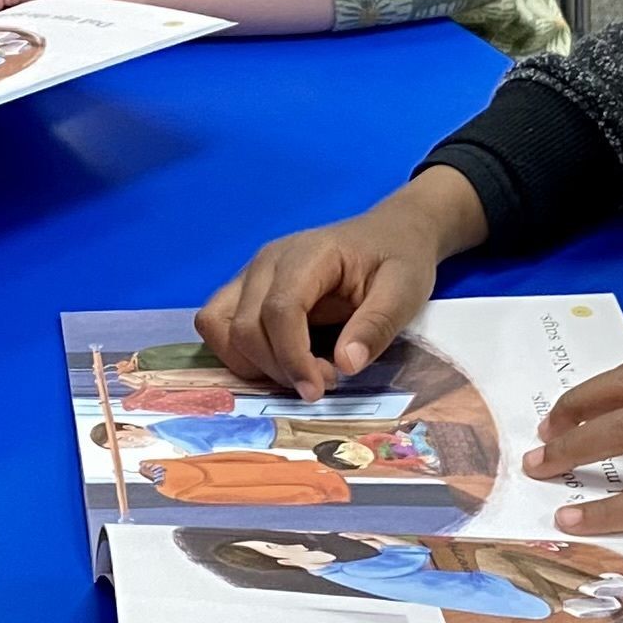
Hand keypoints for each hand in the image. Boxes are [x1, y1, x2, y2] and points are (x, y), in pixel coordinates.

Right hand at [199, 172, 488, 397]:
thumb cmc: (398, 259)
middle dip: (278, 367)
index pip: (279, 311)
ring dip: (251, 363)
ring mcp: (251, 273)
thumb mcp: (404, 291)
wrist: (390, 233)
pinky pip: (218, 324)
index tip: (318, 389)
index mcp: (307, 255)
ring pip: (219, 326)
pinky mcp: (247, 289)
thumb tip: (345, 365)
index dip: (292, 358)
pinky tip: (278, 363)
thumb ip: (376, 326)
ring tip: (298, 372)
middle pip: (245, 326)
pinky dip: (239, 353)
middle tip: (323, 381)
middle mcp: (267, 261)